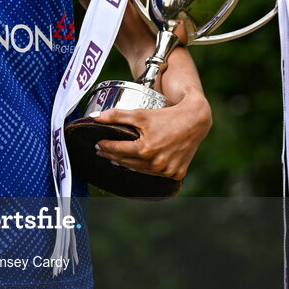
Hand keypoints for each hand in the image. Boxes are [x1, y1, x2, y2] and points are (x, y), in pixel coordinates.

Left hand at [91, 92, 211, 180]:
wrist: (195, 121)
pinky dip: (146, 169)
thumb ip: (116, 116)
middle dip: (112, 155)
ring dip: (127, 164)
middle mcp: (156, 163)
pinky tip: (138, 164)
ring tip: (116, 158)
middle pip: (126, 162)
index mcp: (145, 149)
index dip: (105, 146)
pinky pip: (155, 174)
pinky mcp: (176, 174)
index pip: (118, 150)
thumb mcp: (140, 114)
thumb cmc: (166, 116)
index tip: (97, 143)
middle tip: (102, 150)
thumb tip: (94, 117)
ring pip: (140, 170)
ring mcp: (167, 171)